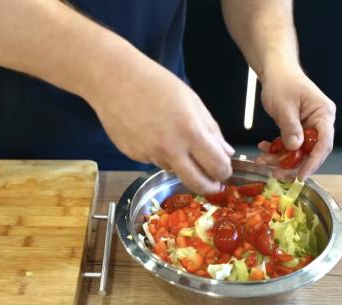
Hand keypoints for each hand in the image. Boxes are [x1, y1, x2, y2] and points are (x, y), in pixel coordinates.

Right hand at [86, 60, 233, 193]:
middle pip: (196, 182)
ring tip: (171, 137)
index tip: (225, 172)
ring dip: (180, 163)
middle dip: (208, 186)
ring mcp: (150, 154)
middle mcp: (170, 148)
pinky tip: (152, 133)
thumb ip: (211, 130)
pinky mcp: (134, 156)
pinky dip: (159, 153)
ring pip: (174, 169)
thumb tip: (226, 152)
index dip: (224, 172)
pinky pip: (154, 161)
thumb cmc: (155, 83)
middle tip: (212, 184)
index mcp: (190, 131)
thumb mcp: (192, 101)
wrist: (115, 80)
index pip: (216, 165)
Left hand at [256, 65, 335, 179]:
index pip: (323, 143)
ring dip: (281, 158)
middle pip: (312, 151)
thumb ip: (290, 127)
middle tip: (278, 174)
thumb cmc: (282, 82)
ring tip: (264, 161)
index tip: (301, 175)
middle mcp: (320, 122)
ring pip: (298, 150)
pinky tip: (264, 148)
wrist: (275, 71)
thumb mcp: (284, 106)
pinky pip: (290, 144)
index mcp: (324, 114)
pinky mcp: (298, 128)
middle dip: (294, 164)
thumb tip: (294, 148)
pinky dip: (277, 149)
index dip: (313, 162)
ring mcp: (309, 126)